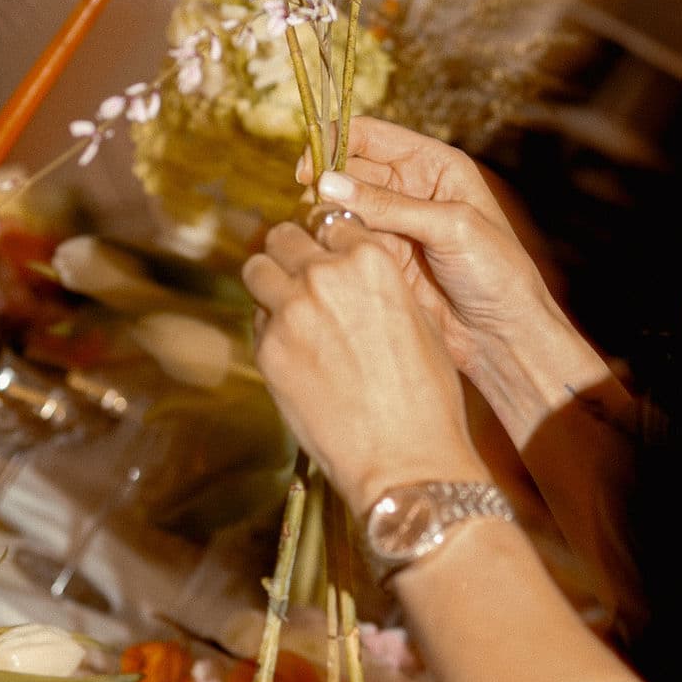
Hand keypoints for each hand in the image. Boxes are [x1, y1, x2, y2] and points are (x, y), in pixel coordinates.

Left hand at [242, 212, 486, 518]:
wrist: (404, 458)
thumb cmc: (426, 396)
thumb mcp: (420, 321)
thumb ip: (380, 285)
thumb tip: (357, 275)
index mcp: (370, 260)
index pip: (330, 222)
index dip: (328, 237)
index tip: (324, 249)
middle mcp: (324, 276)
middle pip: (285, 236)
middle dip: (291, 251)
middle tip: (297, 272)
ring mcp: (290, 312)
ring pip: (257, 269)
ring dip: (269, 280)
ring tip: (285, 303)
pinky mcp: (268, 350)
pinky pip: (256, 321)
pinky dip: (269, 327)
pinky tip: (293, 350)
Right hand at [297, 118, 567, 378]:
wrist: (504, 335)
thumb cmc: (497, 272)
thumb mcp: (450, 228)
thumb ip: (389, 205)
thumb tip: (326, 183)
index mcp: (434, 164)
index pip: (371, 135)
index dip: (334, 141)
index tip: (309, 167)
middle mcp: (410, 188)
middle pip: (349, 169)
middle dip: (326, 183)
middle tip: (314, 209)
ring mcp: (393, 224)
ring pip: (340, 206)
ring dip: (324, 216)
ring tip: (323, 235)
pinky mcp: (381, 258)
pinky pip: (343, 241)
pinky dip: (329, 244)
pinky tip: (325, 255)